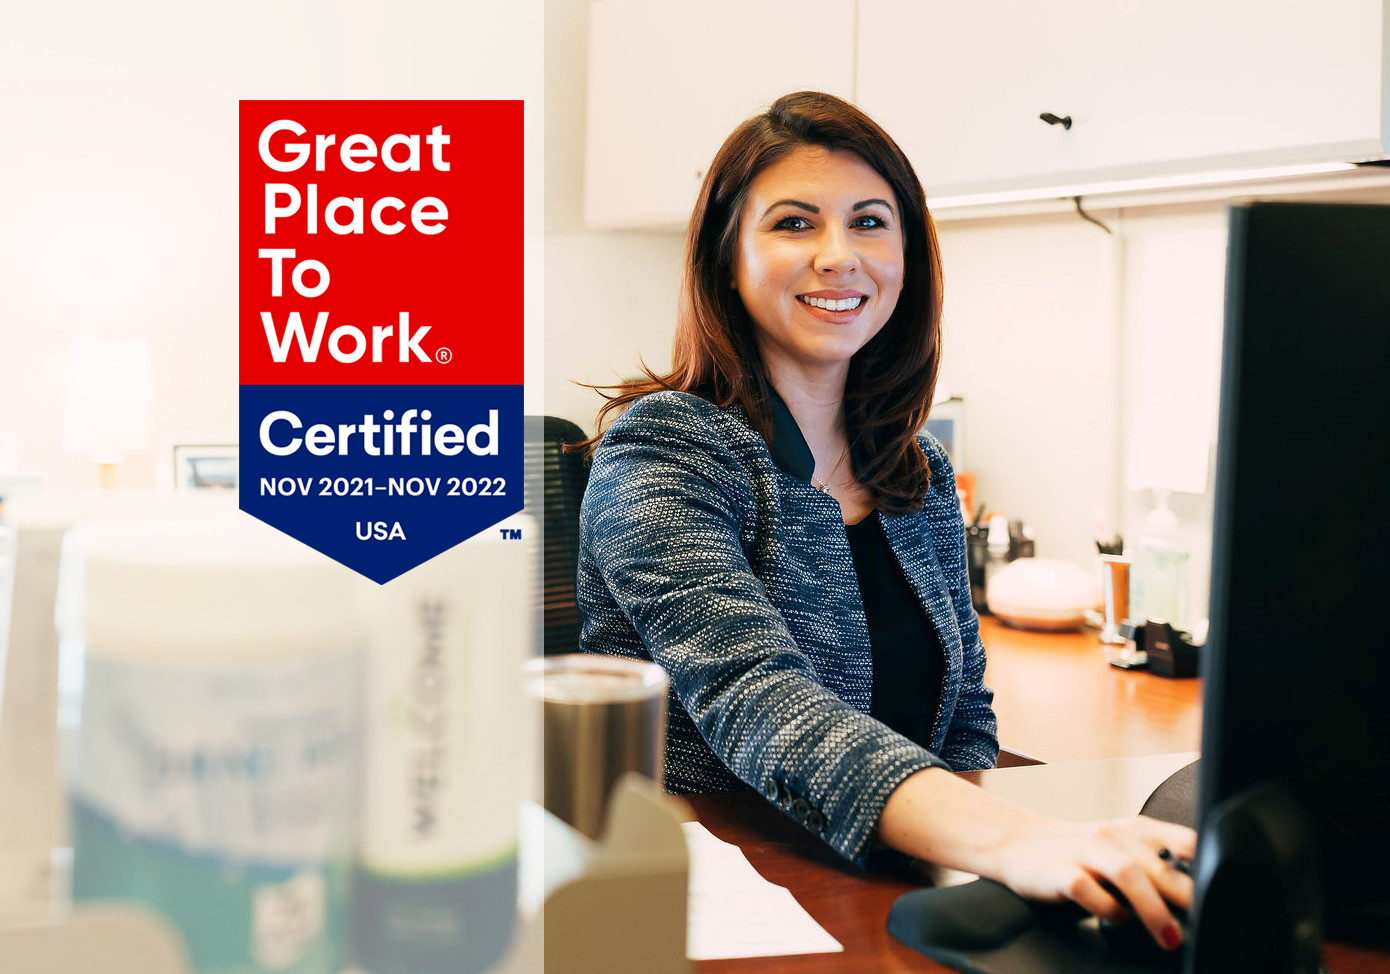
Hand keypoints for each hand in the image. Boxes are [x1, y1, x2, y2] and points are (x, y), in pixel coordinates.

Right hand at [994, 816, 1196, 950]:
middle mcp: (1113, 836)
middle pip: (1159, 865)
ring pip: (1127, 875)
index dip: (1209, 865)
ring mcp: (1085, 852)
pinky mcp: (1059, 872)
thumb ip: (1158, 868)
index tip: (1225, 893)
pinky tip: (1113, 919)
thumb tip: (1201, 900)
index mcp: (1136, 829)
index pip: (1184, 840)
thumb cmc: (1079, 853)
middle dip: (1187, 897)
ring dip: (1153, 909)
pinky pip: (1087, 891)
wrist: (1018, 844)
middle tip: (1207, 923)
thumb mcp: (1122, 850)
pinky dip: (1105, 909)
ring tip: (1169, 937)